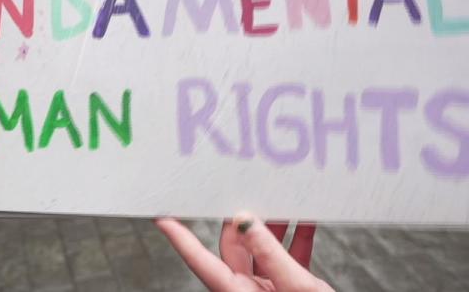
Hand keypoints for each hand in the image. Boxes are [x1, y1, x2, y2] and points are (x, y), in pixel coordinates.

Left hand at [155, 214, 333, 291]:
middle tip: (247, 186)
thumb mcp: (298, 287)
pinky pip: (287, 257)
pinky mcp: (288, 287)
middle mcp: (247, 291)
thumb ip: (271, 253)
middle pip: (234, 247)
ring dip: (274, 224)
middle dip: (241, 218)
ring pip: (262, 248)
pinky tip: (307, 218)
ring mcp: (267, 289)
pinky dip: (296, 238)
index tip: (161, 217)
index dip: (181, 238)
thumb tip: (243, 220)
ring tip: (282, 197)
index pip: (201, 261)